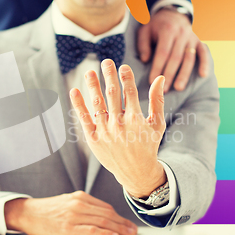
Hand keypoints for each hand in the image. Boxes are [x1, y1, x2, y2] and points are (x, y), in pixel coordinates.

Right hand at [4, 191, 136, 234]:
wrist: (28, 213)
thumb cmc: (47, 210)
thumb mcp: (67, 202)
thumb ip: (83, 207)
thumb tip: (100, 216)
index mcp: (80, 197)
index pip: (105, 207)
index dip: (119, 216)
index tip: (127, 223)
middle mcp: (79, 204)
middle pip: (107, 214)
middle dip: (123, 223)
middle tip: (133, 230)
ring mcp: (74, 215)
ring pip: (102, 221)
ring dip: (119, 229)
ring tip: (129, 234)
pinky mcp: (68, 227)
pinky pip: (91, 230)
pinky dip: (104, 233)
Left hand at [69, 59, 166, 197]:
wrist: (136, 172)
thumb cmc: (148, 145)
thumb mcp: (158, 124)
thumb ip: (158, 100)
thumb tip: (160, 78)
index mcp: (136, 119)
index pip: (129, 91)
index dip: (125, 77)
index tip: (122, 66)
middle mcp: (119, 124)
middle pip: (112, 94)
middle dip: (109, 75)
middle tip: (106, 61)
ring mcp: (104, 131)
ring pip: (97, 103)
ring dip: (92, 85)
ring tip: (90, 72)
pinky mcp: (93, 139)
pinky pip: (84, 118)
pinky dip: (78, 104)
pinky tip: (75, 91)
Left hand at [138, 8, 208, 91]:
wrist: (171, 14)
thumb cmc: (155, 26)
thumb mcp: (144, 31)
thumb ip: (143, 45)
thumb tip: (145, 60)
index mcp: (167, 30)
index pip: (162, 52)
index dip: (157, 67)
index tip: (152, 80)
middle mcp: (181, 33)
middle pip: (176, 57)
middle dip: (169, 75)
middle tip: (163, 90)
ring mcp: (191, 38)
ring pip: (189, 58)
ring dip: (184, 74)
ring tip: (178, 88)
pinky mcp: (198, 41)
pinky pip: (204, 52)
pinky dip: (205, 63)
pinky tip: (203, 75)